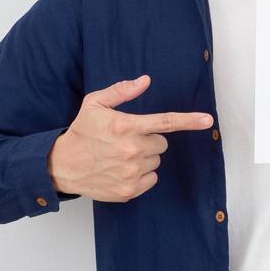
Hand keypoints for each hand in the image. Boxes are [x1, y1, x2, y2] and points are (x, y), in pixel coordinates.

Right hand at [47, 75, 212, 202]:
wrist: (62, 166)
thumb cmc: (81, 132)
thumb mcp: (94, 104)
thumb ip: (122, 91)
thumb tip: (145, 80)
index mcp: (126, 126)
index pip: (165, 122)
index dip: (189, 120)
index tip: (207, 120)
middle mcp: (131, 150)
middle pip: (162, 143)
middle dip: (149, 139)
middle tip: (126, 140)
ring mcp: (131, 172)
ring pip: (156, 161)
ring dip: (144, 157)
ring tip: (120, 155)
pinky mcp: (129, 189)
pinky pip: (151, 179)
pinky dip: (141, 175)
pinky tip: (122, 169)